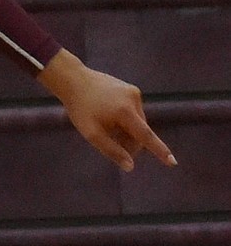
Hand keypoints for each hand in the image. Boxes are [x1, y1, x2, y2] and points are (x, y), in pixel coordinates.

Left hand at [38, 49, 175, 171]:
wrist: (72, 79)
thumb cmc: (80, 108)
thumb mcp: (91, 133)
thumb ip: (112, 150)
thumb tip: (131, 166)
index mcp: (125, 111)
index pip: (146, 136)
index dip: (159, 151)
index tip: (173, 162)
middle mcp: (133, 99)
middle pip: (140, 132)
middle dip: (129, 141)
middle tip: (109, 140)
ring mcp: (133, 92)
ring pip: (137, 122)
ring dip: (127, 130)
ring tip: (105, 125)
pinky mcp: (130, 88)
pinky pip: (133, 111)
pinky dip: (125, 119)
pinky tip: (108, 115)